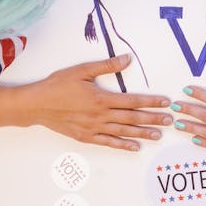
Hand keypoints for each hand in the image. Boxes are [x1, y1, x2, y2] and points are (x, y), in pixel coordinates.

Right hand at [20, 54, 171, 150]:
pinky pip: (108, 142)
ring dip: (142, 133)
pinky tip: (135, 146)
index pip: (132, 101)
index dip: (151, 101)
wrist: (36, 104)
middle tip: (169, 120)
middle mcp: (100, 115)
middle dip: (152, 118)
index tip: (165, 102)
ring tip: (158, 134)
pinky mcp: (86, 136)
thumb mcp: (82, 70)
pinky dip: (122, 145)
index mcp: (101, 98)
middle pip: (132, 118)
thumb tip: (127, 59)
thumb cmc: (58, 85)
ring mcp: (93, 128)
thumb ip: (107, 66)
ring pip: (123, 131)